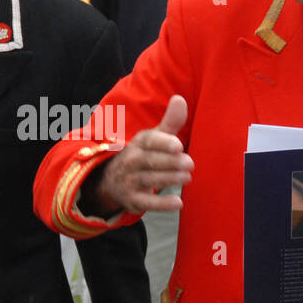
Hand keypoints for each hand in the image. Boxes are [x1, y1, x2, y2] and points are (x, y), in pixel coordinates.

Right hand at [90, 95, 192, 215]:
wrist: (112, 180)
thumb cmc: (143, 155)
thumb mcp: (154, 138)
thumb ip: (170, 122)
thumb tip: (180, 99)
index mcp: (139, 143)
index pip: (149, 141)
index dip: (162, 142)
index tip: (178, 145)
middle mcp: (132, 161)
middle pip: (149, 161)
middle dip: (169, 162)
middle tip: (189, 163)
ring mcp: (130, 181)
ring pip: (148, 180)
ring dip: (168, 179)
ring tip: (187, 178)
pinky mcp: (133, 200)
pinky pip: (146, 202)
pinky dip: (161, 204)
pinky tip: (178, 202)